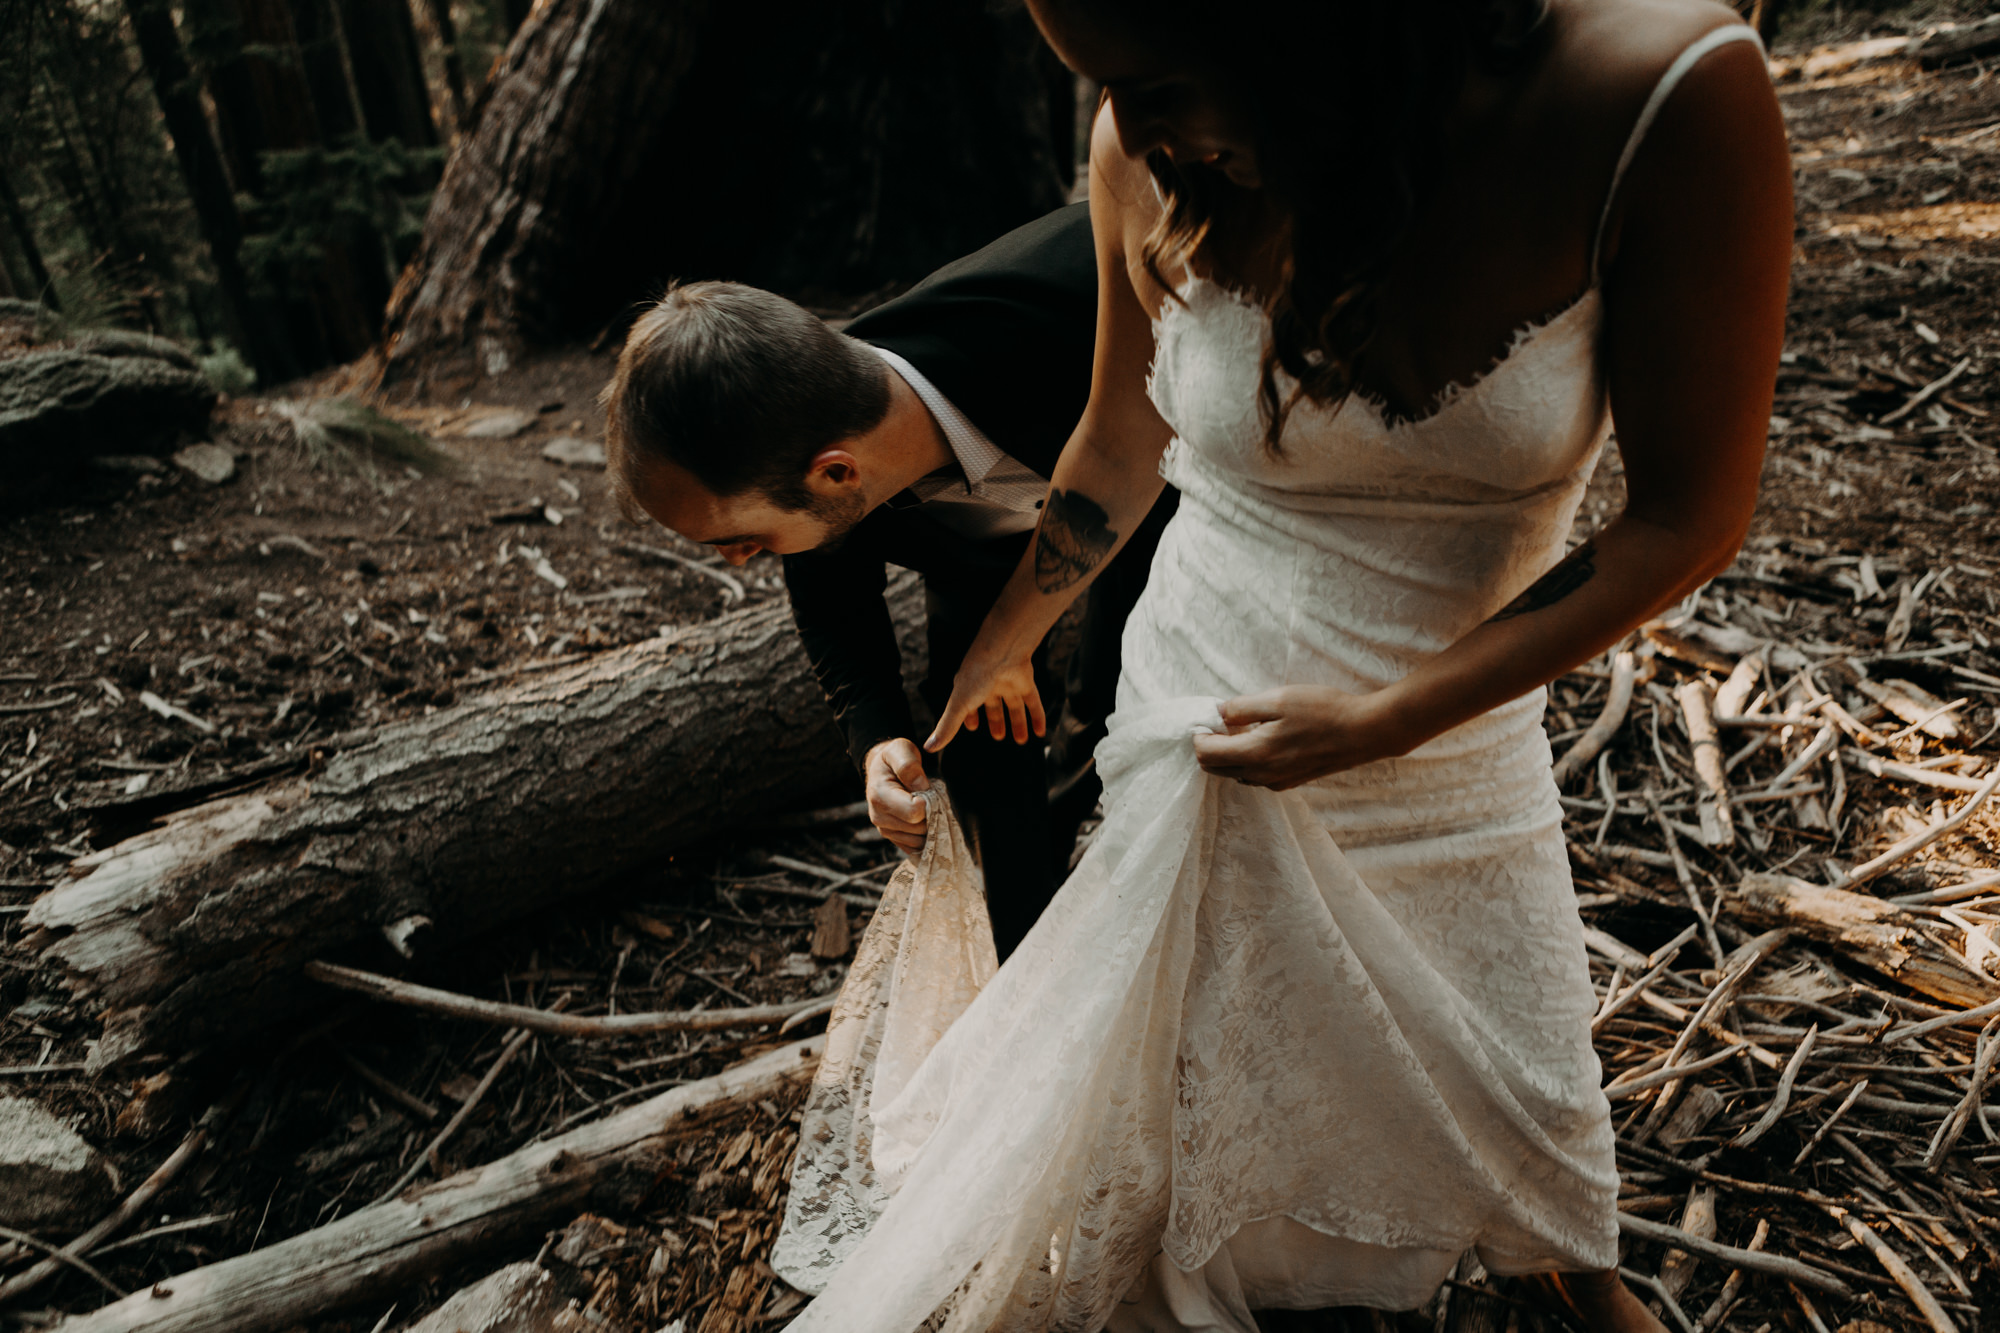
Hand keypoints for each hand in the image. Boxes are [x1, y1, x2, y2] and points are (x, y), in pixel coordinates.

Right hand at [865, 739, 931, 852]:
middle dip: (931, 814)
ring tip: (926, 806)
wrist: (882, 770)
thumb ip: (909, 765)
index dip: (929, 802)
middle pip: (919, 828)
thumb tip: (921, 787)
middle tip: (930, 796)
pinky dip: (926, 836)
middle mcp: (879, 817)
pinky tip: (925, 819)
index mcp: (879, 796)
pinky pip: (917, 847)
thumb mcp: (900, 749)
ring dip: (930, 825)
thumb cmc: (894, 757)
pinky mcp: (894, 838)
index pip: (914, 813)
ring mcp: (885, 830)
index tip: (928, 789)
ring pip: (920, 840)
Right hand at [923, 654, 1045, 751]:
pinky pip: (1034, 702)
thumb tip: (928, 748)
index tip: (972, 727)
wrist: (1002, 650)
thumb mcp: (959, 704)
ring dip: (1018, 723)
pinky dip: (1037, 718)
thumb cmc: (976, 675)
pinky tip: (1041, 733)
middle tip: (999, 737)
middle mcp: (989, 685)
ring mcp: (1008, 683)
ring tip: (1022, 740)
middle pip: (994, 706)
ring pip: (1015, 706)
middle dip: (996, 721)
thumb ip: (947, 727)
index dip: (970, 717)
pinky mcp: (1025, 682)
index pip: (968, 705)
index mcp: (969, 687)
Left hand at [1191, 686, 1408, 789]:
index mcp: (1255, 755)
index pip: (1205, 754)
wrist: (1365, 732)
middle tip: (1221, 720)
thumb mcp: (1278, 699)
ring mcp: (1276, 782)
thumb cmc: (1324, 711)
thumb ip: (1241, 708)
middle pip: (1215, 768)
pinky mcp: (1289, 782)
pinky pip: (1254, 775)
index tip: (1207, 716)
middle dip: (1209, 745)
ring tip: (1243, 727)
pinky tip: (1263, 738)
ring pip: (1234, 773)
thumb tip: (1217, 713)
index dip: (1199, 734)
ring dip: (1229, 753)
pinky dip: (1247, 759)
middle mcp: (1262, 776)